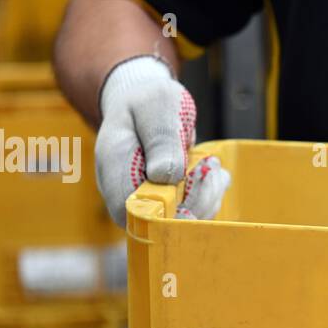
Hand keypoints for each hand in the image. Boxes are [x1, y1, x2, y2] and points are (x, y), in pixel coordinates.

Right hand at [94, 55, 230, 226]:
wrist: (145, 105)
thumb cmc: (147, 103)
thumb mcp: (155, 108)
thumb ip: (160, 139)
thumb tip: (164, 175)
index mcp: (114, 172)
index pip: (136, 213)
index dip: (167, 211)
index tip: (191, 182)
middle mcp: (129, 195)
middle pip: (164, 224)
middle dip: (197, 200)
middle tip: (210, 166)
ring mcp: (149, 203)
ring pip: (184, 221)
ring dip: (208, 195)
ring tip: (211, 164)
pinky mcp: (169, 204)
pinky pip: (196, 212)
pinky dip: (211, 193)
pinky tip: (212, 170)